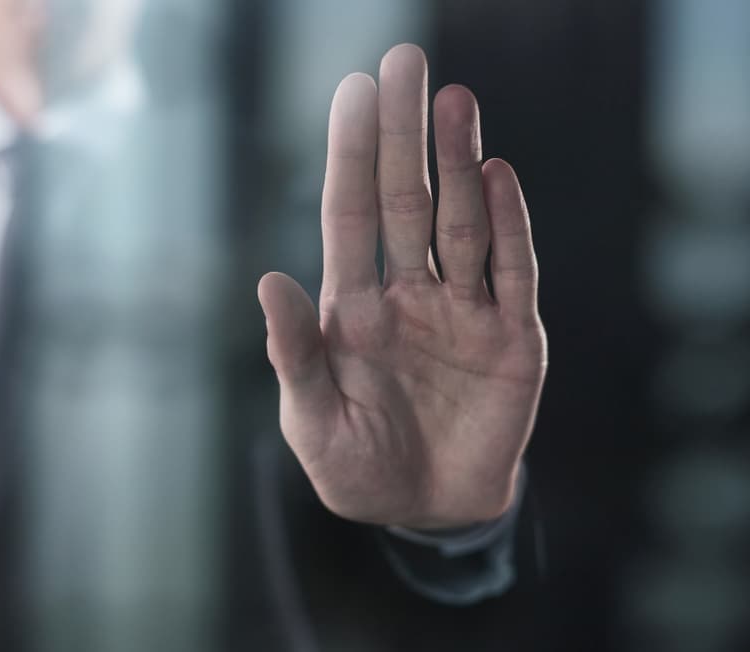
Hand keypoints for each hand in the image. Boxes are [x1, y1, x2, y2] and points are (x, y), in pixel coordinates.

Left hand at [258, 44, 546, 529]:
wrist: (423, 511)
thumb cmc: (357, 465)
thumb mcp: (312, 419)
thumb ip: (294, 353)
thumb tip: (267, 279)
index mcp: (353, 308)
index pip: (351, 215)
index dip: (351, 156)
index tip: (351, 92)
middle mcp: (408, 294)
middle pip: (406, 200)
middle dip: (404, 135)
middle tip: (403, 63)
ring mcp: (462, 312)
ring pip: (460, 222)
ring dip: (458, 162)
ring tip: (455, 101)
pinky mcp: (511, 339)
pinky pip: (511, 273)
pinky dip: (506, 227)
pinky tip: (495, 177)